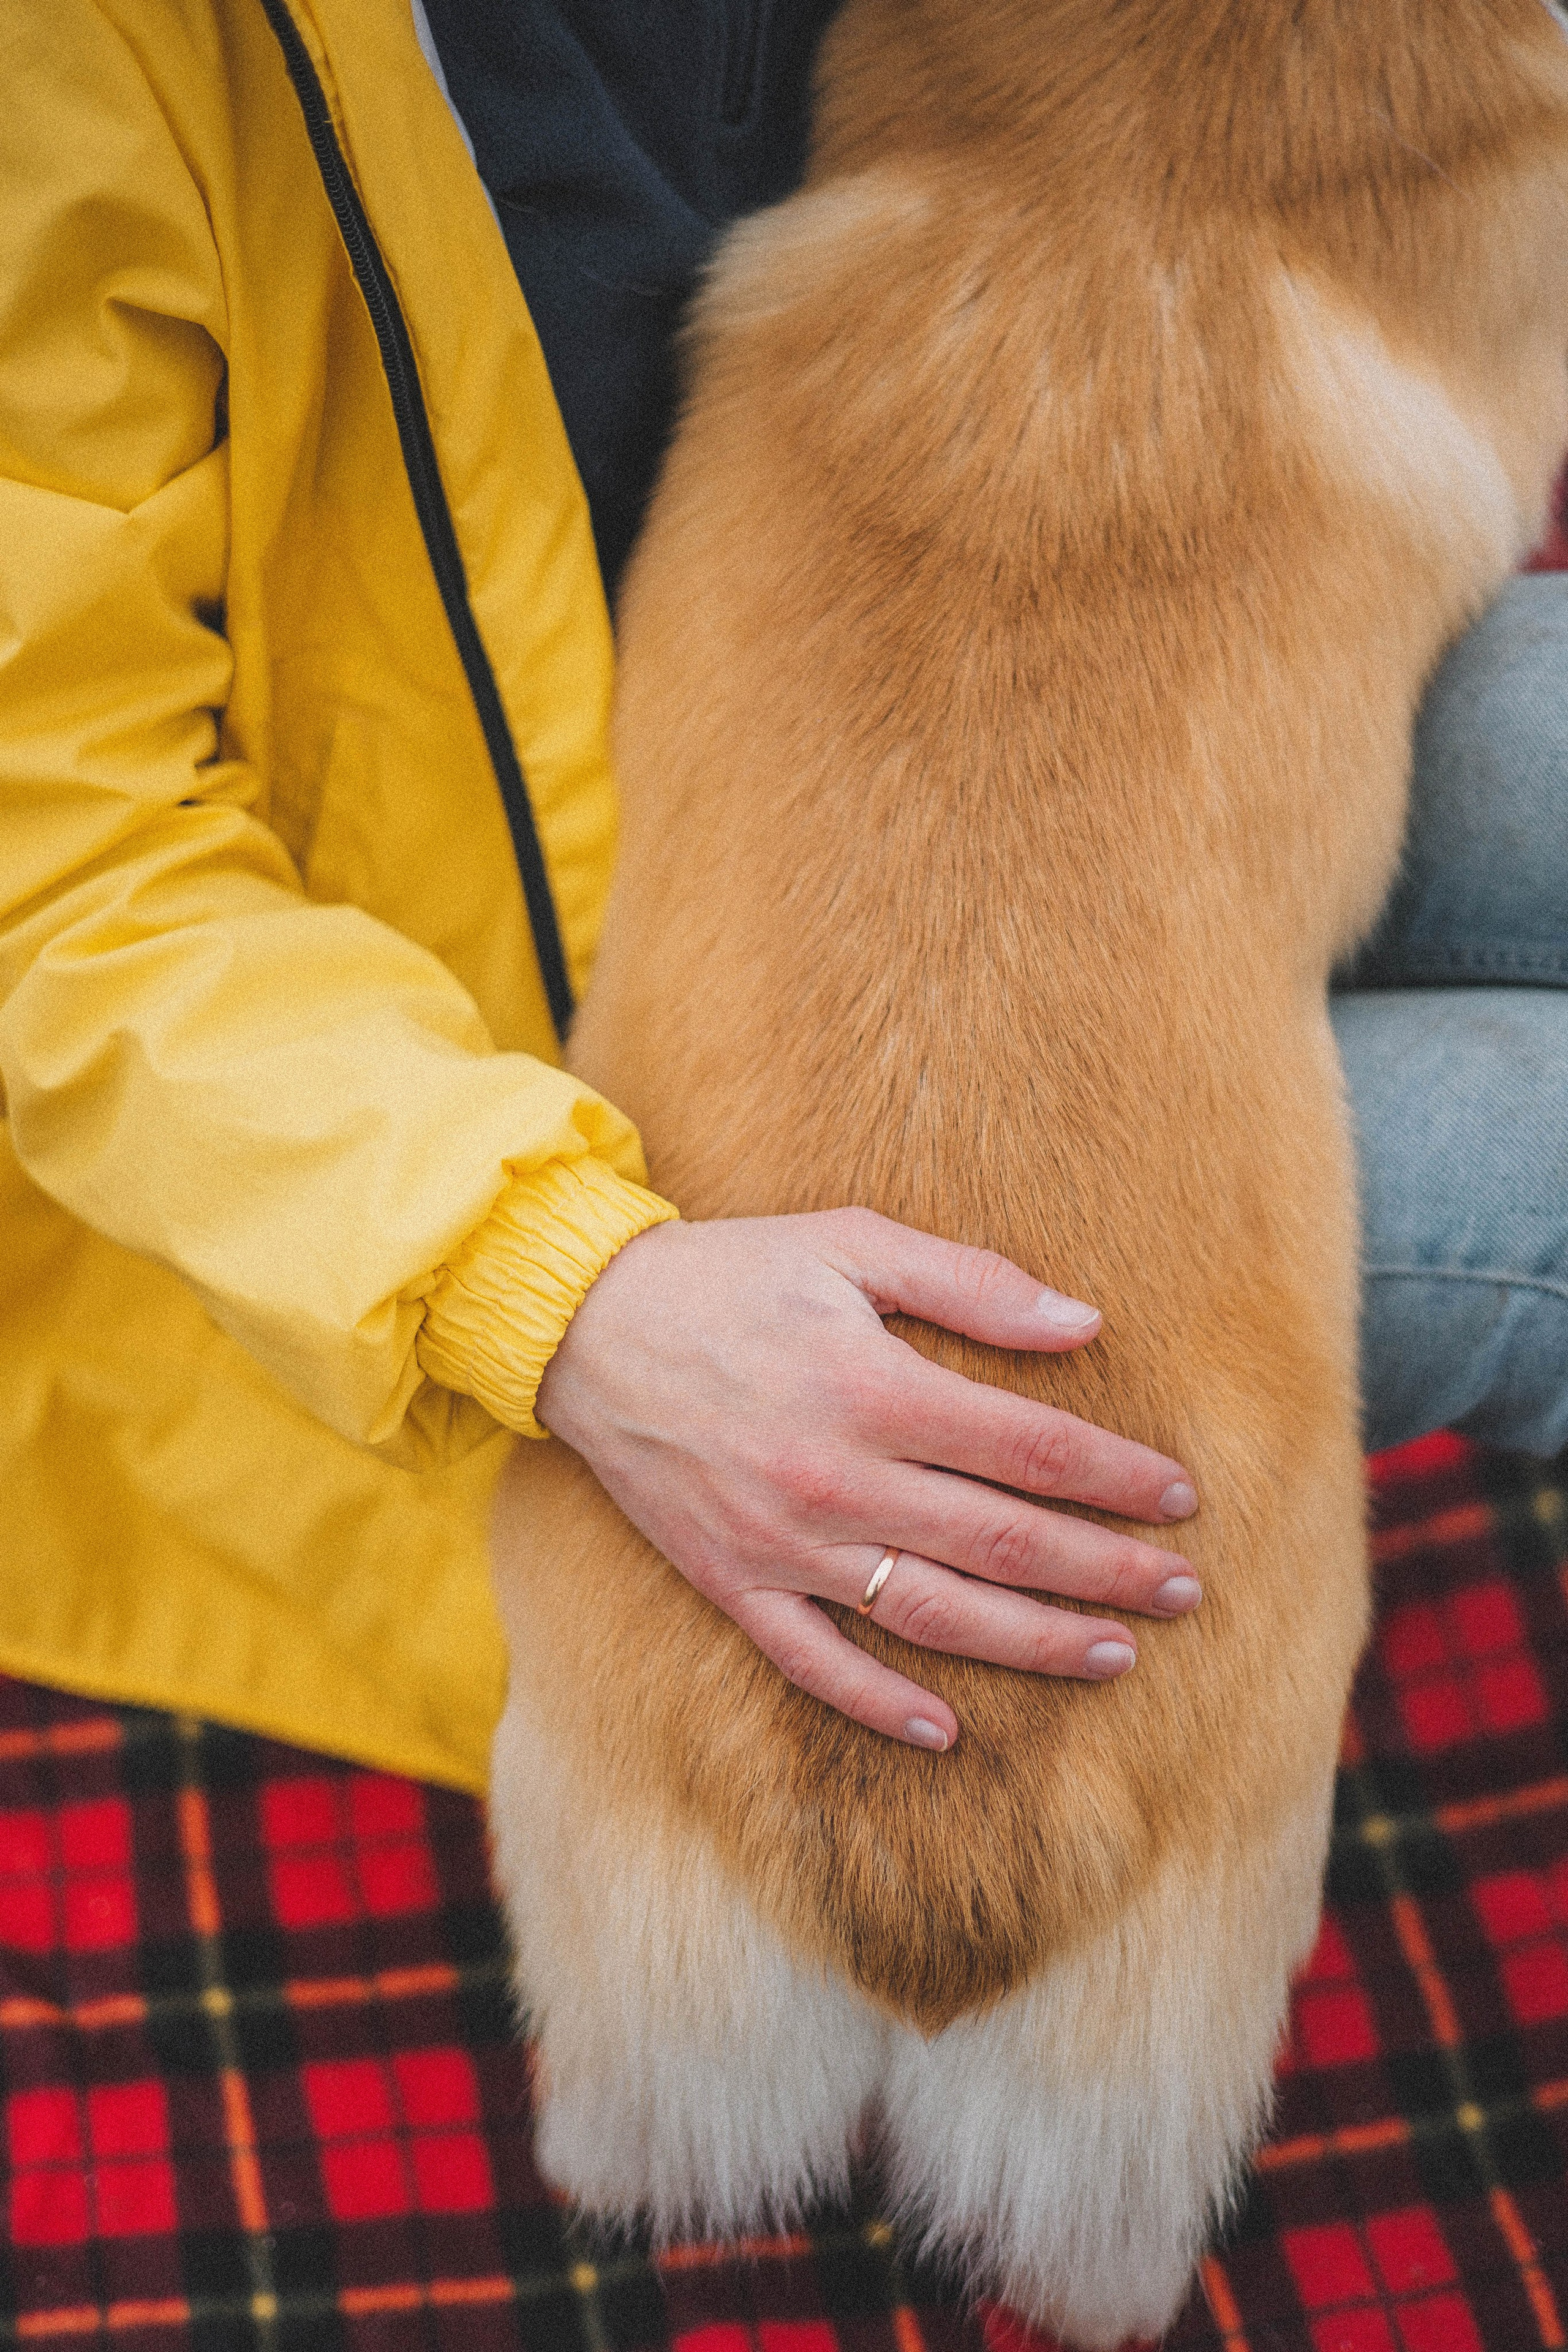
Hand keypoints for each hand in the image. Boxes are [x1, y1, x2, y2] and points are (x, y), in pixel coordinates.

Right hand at [534, 1207, 1199, 1751]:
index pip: (1029, 1449)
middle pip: (1002, 1542)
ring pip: (931, 1613)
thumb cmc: (730, 1273)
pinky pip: (814, 1664)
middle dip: (1107, 1571)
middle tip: (1185, 1589)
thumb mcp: (848, 1242)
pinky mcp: (732, 1583)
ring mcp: (782, 1544)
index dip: (1116, 1477)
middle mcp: (836, 1479)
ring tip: (1115, 1657)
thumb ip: (970, 1282)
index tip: (1179, 1496)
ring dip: (1033, 1643)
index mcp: (873, 1388)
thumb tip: (1084, 1321)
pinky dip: (881, 1705)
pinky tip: (948, 1732)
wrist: (581, 1325)